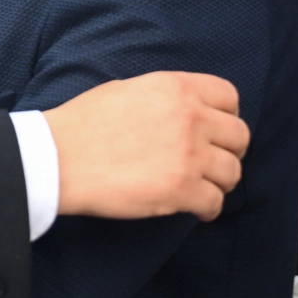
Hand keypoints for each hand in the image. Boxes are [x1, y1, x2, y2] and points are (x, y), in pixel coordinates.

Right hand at [45, 71, 248, 221]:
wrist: (58, 157)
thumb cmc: (83, 123)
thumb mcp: (126, 89)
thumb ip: (164, 97)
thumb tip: (182, 110)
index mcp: (175, 88)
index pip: (229, 97)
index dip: (227, 116)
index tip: (218, 130)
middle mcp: (190, 118)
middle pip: (240, 136)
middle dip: (230, 151)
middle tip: (213, 162)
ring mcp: (188, 155)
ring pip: (232, 172)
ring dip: (219, 182)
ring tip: (202, 188)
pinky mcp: (181, 190)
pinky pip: (215, 203)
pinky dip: (208, 209)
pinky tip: (195, 209)